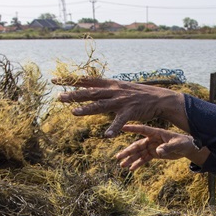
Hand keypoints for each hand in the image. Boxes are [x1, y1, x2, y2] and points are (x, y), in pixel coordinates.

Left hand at [55, 77, 188, 136]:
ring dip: (87, 109)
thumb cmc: (138, 94)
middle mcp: (114, 91)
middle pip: (90, 92)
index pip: (87, 80)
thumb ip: (106, 89)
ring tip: (73, 113)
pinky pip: (120, 122)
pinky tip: (107, 136)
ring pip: (101, 105)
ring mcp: (121, 101)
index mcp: (110, 84)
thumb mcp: (121, 88)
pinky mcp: (130, 112)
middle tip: (58, 97)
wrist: (159, 98)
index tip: (56, 80)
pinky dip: (114, 129)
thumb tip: (91, 87)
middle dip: (74, 95)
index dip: (71, 80)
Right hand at [114, 124, 205, 170]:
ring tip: (122, 165)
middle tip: (118, 157)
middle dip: (127, 152)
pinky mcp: (155, 153)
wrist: (188, 148)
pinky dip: (138, 163)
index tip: (122, 127)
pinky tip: (131, 169)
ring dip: (130, 159)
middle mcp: (152, 139)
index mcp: (156, 133)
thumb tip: (158, 152)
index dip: (132, 128)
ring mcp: (152, 147)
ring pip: (139, 153)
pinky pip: (144, 159)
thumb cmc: (184, 143)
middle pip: (137, 145)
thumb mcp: (177, 144)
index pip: (142, 130)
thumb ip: (168, 147)